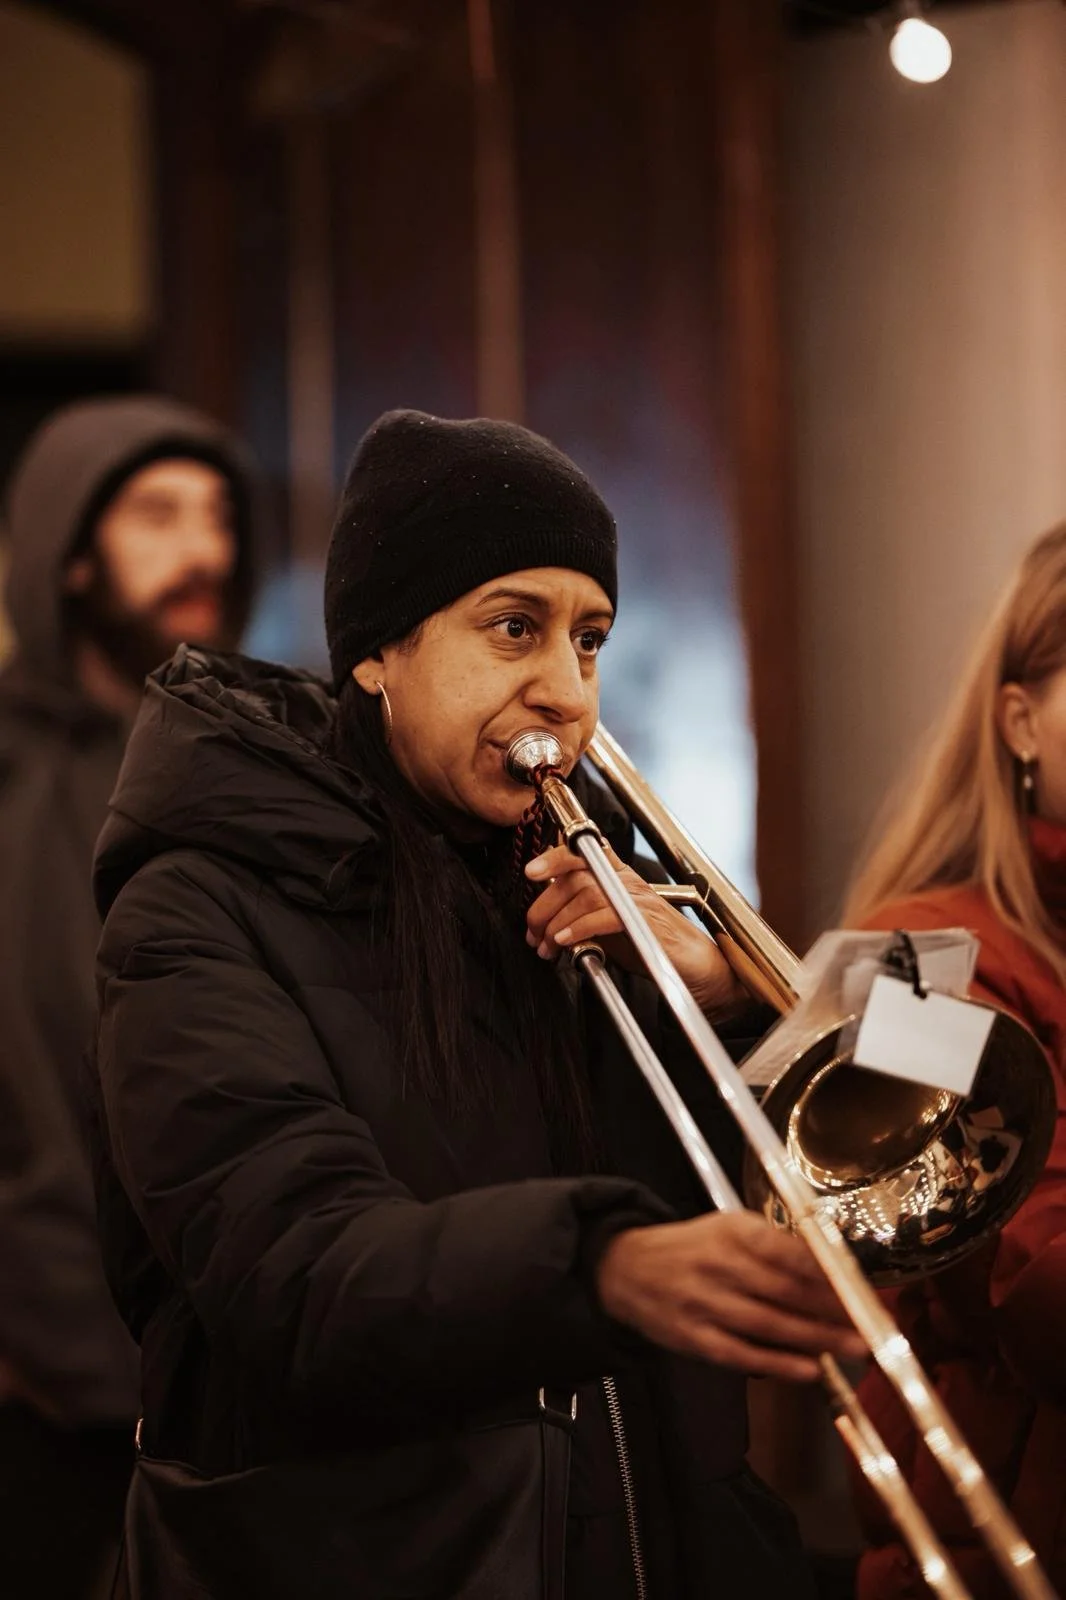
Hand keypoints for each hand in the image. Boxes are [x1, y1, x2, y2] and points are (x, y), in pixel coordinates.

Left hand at [524, 843, 742, 1015]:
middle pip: (576, 875)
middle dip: (545, 905)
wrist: (690, 965)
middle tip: (532, 933)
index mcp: (616, 875)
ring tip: (546, 946)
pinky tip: (565, 942)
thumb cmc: (648, 943)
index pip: (583, 852)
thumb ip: (579, 913)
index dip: (554, 858)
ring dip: (557, 922)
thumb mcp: (605, 924)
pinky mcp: (644, 919)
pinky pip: (604, 915)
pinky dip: (579, 928)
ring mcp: (636, 898)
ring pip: (586, 894)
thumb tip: (544, 915)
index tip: (531, 872)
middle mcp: (626, 880)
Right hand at [595, 1211, 865, 1381]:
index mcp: (734, 1231)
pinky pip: (741, 1353)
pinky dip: (777, 1364)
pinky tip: (809, 1369)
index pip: (789, 1253)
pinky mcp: (693, 1337)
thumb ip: (775, 1244)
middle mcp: (720, 1264)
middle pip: (786, 1291)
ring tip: (855, 1349)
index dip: (829, 1274)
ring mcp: (705, 1303)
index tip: (864, 1290)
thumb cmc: (692, 1246)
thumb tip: (831, 1265)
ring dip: (816, 1338)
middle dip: (833, 1311)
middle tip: (873, 1327)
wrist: (624, 1267)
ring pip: (769, 1323)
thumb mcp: (729, 1227)